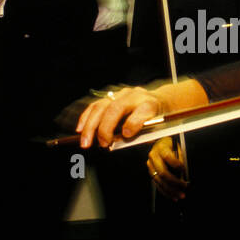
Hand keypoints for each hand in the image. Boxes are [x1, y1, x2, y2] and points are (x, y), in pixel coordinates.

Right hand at [76, 79, 208, 148]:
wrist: (159, 101)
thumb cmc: (156, 119)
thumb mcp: (156, 128)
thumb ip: (141, 134)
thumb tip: (121, 141)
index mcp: (151, 104)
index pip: (143, 111)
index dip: (133, 123)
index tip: (126, 135)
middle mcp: (135, 96)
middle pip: (116, 108)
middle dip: (105, 128)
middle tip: (101, 144)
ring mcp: (121, 94)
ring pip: (102, 106)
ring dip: (91, 125)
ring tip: (85, 142)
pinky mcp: (112, 96)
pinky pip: (95, 105)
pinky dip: (86, 118)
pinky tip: (80, 129)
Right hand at [146, 137, 188, 200]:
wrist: (160, 143)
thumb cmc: (171, 145)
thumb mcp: (177, 147)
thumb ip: (180, 158)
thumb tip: (183, 172)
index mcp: (161, 148)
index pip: (168, 157)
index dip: (176, 164)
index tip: (184, 169)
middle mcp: (153, 157)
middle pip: (163, 172)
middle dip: (174, 182)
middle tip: (184, 186)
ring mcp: (151, 166)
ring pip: (160, 181)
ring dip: (171, 190)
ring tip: (180, 195)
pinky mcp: (151, 173)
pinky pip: (158, 184)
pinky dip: (166, 192)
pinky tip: (173, 196)